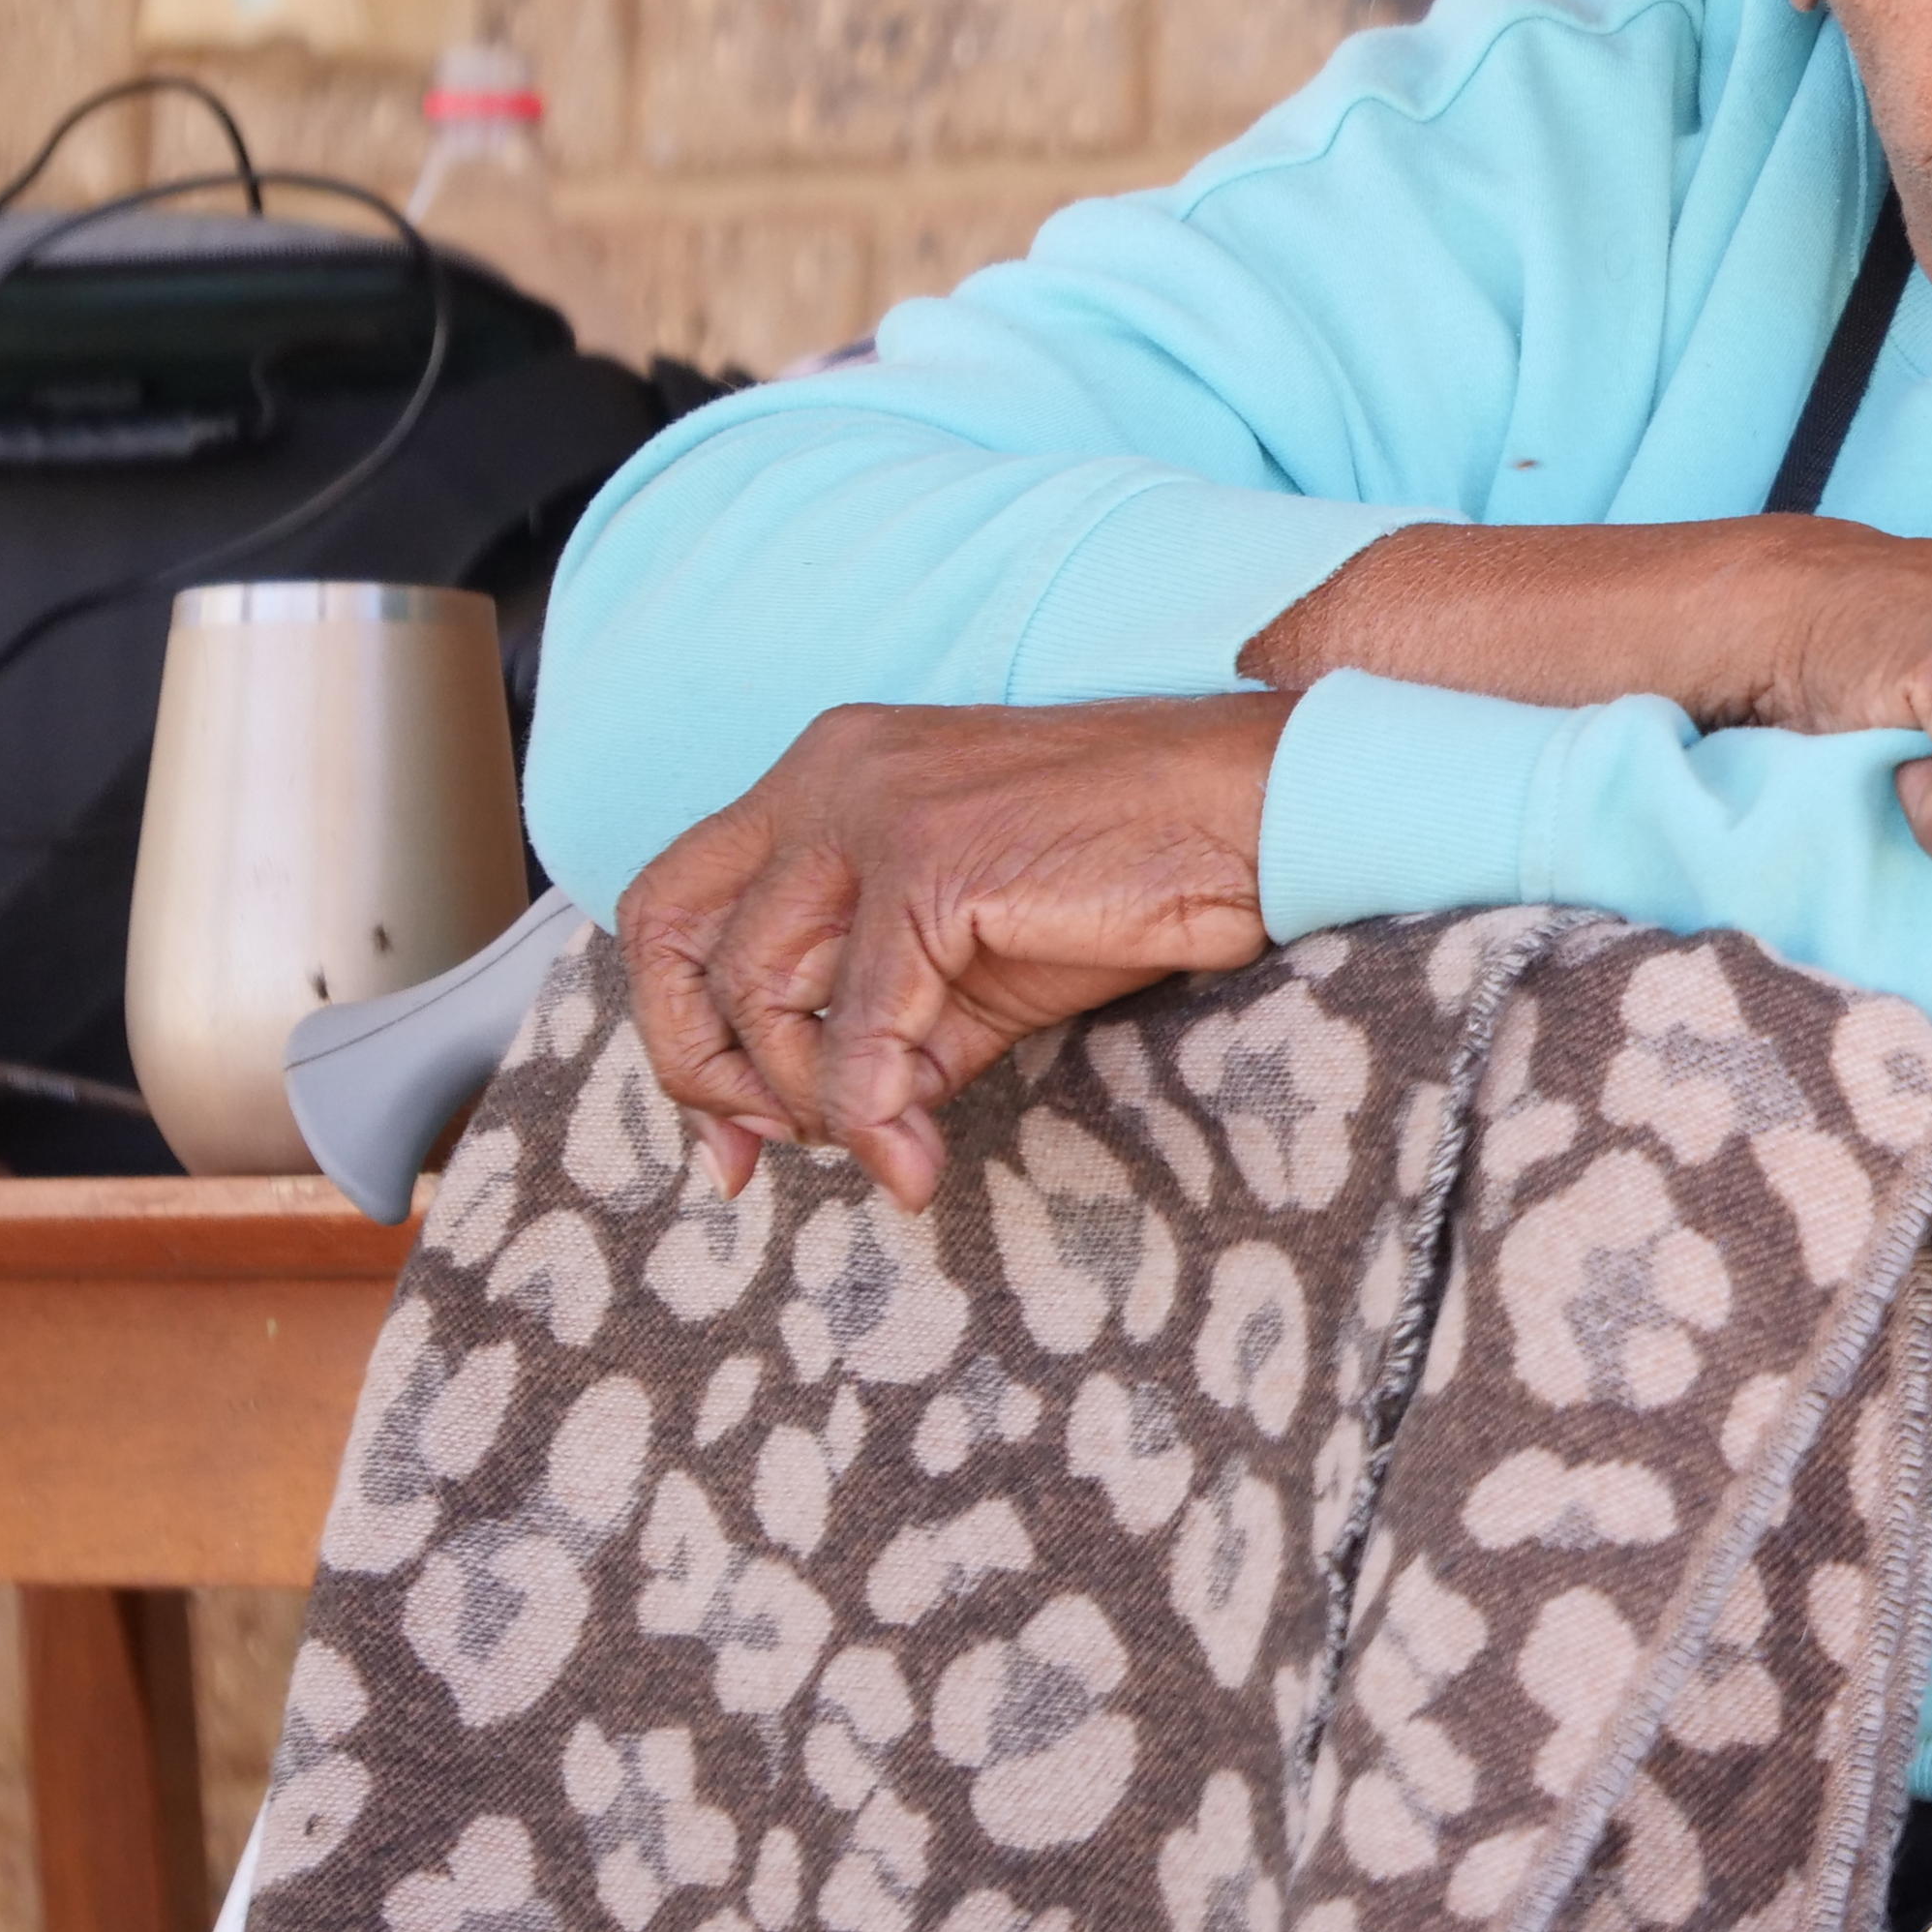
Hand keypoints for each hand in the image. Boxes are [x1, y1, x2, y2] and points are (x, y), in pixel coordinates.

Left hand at [621, 695, 1290, 1206]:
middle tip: (766, 1152)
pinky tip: (918, 1163)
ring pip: (754, 992)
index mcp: (830, 770)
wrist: (1263, 816)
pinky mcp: (931, 862)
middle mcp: (830, 769)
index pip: (677, 899)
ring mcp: (873, 805)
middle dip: (699, 1064)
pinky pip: (854, 1032)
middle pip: (668, 934)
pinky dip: (873, 1119)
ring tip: (889, 1147)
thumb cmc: (1136, 879)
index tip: (735, 1133)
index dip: (678, 1026)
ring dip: (806, 1106)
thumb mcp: (973, 959)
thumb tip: (805, 1128)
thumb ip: (877, 1020)